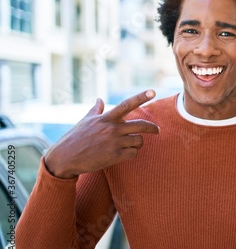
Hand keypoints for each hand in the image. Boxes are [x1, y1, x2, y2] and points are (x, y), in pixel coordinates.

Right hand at [45, 90, 159, 178]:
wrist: (65, 158)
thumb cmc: (74, 138)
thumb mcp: (85, 121)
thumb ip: (96, 110)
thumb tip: (99, 99)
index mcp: (106, 118)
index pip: (127, 104)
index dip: (141, 97)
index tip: (153, 91)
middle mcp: (112, 128)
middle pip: (141, 125)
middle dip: (152, 128)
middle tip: (157, 130)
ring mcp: (114, 143)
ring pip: (139, 141)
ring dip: (138, 143)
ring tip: (131, 145)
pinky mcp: (115, 156)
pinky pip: (133, 153)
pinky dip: (132, 153)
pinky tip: (125, 154)